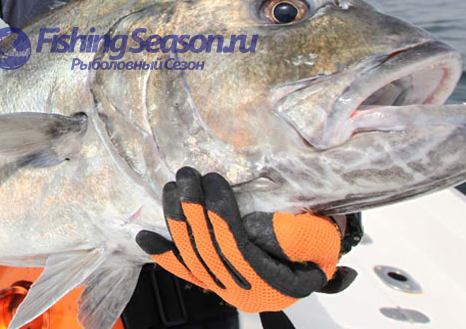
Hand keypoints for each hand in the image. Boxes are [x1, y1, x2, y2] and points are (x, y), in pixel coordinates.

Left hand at [136, 167, 355, 312]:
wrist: (313, 263)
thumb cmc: (318, 246)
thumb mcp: (321, 240)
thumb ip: (296, 236)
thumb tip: (255, 225)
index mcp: (272, 284)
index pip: (237, 249)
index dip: (221, 216)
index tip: (213, 182)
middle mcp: (243, 291)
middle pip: (209, 250)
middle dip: (194, 209)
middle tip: (187, 174)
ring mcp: (224, 287)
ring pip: (192, 255)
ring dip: (178, 220)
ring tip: (172, 186)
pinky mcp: (212, 279)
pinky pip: (183, 267)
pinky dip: (163, 252)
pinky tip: (145, 237)